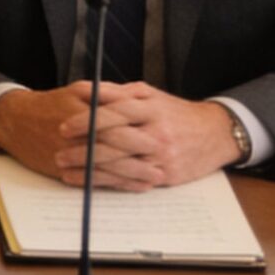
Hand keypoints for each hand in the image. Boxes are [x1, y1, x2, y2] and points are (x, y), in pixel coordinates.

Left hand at [54, 82, 243, 189]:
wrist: (216, 134)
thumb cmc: (175, 112)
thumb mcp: (151, 95)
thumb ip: (120, 93)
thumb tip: (90, 91)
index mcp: (150, 110)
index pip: (114, 114)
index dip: (87, 121)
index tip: (64, 127)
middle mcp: (157, 133)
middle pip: (115, 142)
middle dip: (83, 149)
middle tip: (58, 151)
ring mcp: (162, 157)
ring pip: (121, 165)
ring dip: (90, 170)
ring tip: (65, 169)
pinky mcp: (167, 176)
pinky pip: (133, 181)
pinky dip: (108, 183)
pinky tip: (88, 183)